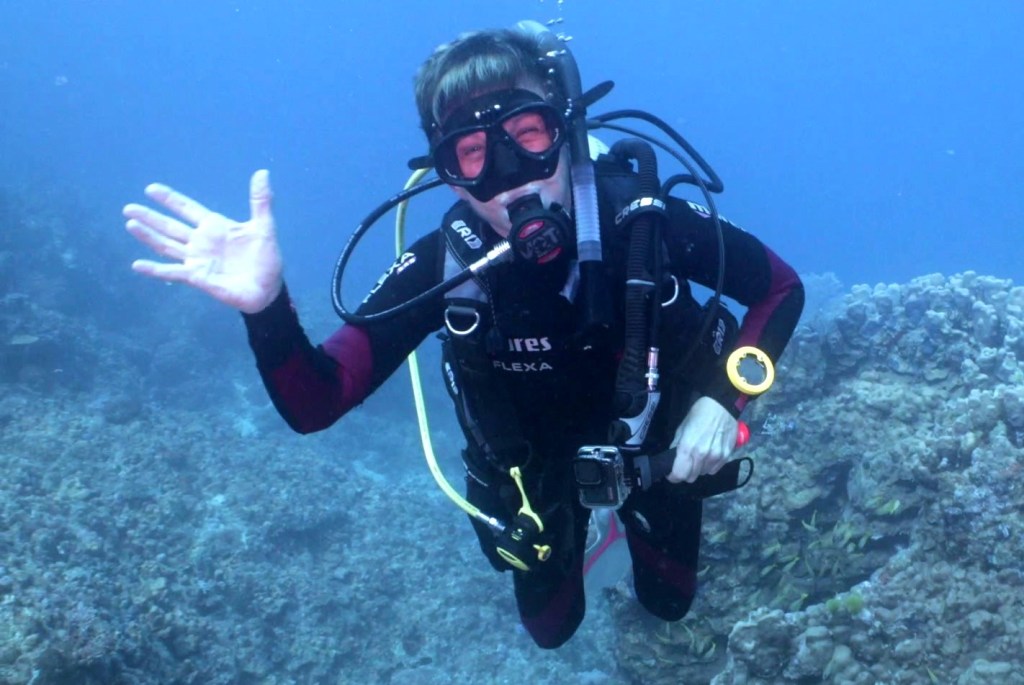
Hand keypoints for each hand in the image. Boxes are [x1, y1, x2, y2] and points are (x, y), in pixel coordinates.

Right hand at [124, 169, 282, 313]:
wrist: (269, 289)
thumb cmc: (266, 259)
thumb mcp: (264, 227)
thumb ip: (260, 201)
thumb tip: (262, 172)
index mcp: (215, 227)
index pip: (187, 209)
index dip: (170, 199)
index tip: (151, 188)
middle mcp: (201, 242)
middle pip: (170, 226)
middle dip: (150, 217)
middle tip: (129, 207)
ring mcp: (197, 260)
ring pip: (167, 245)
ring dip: (148, 236)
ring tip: (130, 224)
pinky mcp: (198, 277)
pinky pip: (173, 272)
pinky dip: (155, 270)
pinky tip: (138, 265)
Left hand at [667, 396, 737, 482]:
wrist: (722, 406)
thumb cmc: (699, 414)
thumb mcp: (682, 428)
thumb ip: (677, 446)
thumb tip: (672, 459)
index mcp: (688, 448)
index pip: (679, 474)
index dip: (673, 476)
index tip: (671, 473)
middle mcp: (702, 456)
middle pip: (691, 477)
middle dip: (685, 472)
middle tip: (684, 463)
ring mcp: (716, 457)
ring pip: (703, 474)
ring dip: (698, 469)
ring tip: (698, 456)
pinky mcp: (727, 456)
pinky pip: (714, 469)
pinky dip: (709, 466)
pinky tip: (709, 455)